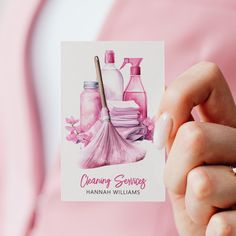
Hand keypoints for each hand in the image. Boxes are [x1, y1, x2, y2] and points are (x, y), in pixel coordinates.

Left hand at [155, 62, 235, 235]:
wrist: (211, 232)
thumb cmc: (193, 197)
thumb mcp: (179, 160)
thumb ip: (173, 131)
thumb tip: (161, 91)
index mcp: (224, 126)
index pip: (207, 77)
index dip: (178, 95)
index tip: (163, 125)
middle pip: (193, 136)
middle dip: (174, 169)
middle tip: (183, 183)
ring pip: (201, 182)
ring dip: (191, 202)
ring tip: (203, 207)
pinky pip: (219, 223)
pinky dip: (207, 227)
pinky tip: (216, 225)